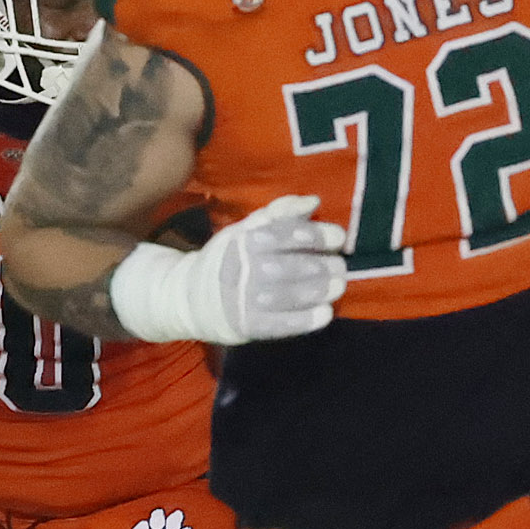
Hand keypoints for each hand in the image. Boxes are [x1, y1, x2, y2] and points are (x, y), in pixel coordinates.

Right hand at [114, 195, 349, 343]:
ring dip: (319, 291)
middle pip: (290, 266)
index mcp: (244, 241)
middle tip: (340, 267)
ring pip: (288, 295)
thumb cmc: (227, 259)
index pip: (285, 234)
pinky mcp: (245, 326)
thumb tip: (313, 202)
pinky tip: (325, 314)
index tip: (339, 238)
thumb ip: (280, 214)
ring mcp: (243, 299)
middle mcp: (243, 268)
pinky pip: (279, 325)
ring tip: (338, 286)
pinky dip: (305, 320)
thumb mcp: (246, 230)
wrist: (189, 297)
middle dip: (322, 266)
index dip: (316, 235)